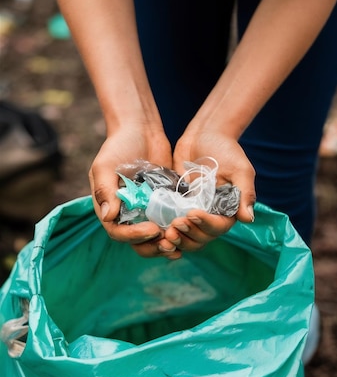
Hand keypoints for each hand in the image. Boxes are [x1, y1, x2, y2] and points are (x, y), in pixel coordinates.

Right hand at [89, 126, 181, 258]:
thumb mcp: (105, 165)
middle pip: (138, 242)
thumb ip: (105, 190)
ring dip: (167, 243)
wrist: (141, 129)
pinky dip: (178, 229)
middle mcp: (128, 214)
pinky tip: (190, 229)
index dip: (134, 237)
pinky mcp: (163, 202)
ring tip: (181, 243)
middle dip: (153, 247)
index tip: (152, 230)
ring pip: (155, 237)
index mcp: (110, 208)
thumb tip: (109, 217)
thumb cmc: (118, 145)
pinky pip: (169, 221)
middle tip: (169, 244)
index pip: (119, 232)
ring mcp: (146, 210)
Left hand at [163, 129, 255, 251]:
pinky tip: (156, 228)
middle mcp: (210, 214)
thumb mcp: (240, 169)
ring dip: (177, 238)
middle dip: (189, 234)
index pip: (218, 227)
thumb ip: (245, 193)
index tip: (192, 213)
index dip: (205, 225)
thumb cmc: (226, 149)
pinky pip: (171, 223)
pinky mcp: (176, 205)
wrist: (204, 134)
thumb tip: (247, 219)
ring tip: (166, 232)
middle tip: (175, 224)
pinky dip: (165, 229)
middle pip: (201, 237)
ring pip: (186, 236)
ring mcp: (192, 210)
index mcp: (227, 210)